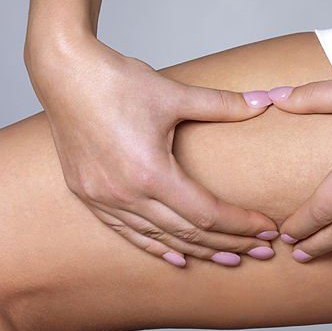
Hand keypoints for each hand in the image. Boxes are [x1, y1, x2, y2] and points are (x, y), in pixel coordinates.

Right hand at [26, 34, 279, 266]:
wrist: (63, 72)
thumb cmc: (115, 80)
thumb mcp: (174, 93)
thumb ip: (223, 104)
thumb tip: (265, 102)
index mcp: (149, 172)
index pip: (207, 213)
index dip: (241, 225)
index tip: (268, 229)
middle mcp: (125, 193)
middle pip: (188, 233)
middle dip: (231, 244)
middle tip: (263, 251)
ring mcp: (103, 199)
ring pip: (160, 239)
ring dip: (198, 252)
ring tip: (232, 258)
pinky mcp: (88, 195)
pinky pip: (128, 233)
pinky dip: (156, 246)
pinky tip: (178, 257)